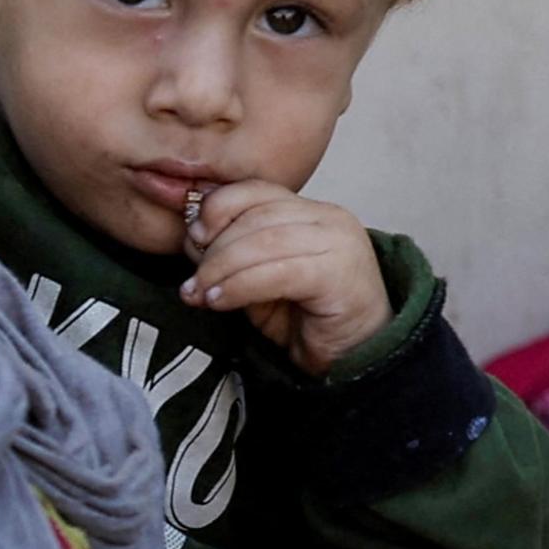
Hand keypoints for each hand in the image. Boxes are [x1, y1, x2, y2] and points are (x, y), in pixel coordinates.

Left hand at [182, 182, 389, 375]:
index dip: (218, 207)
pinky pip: (276, 271)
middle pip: (256, 215)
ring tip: (200, 294)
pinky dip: (239, 286)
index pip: (257, 190)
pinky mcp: (338, 272)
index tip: (193, 237)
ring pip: (262, 241)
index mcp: (310, 212)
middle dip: (214, 248)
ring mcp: (338, 241)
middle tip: (192, 281)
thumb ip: (235, 256)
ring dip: (221, 269)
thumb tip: (192, 239)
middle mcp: (329, 217)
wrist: (356, 357)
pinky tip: (220, 301)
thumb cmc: (309, 320)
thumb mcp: (261, 280)